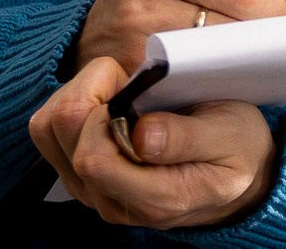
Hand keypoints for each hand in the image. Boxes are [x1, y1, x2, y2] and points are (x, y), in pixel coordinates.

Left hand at [30, 56, 277, 228]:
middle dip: (90, 92)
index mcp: (154, 197)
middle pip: (61, 134)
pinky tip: (106, 104)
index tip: (137, 86)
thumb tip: (142, 135)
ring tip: (119, 93)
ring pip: (48, 130)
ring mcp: (92, 191)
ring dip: (77, 97)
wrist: (236, 177)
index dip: (105, 107)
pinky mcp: (80, 176)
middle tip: (131, 84)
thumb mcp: (231, 136)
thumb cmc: (237, 150)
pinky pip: (49, 133)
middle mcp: (112, 201)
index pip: (93, 158)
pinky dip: (70, 106)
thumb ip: (188, 138)